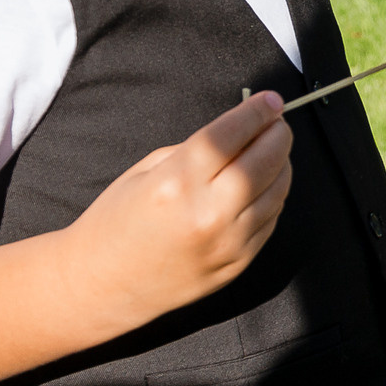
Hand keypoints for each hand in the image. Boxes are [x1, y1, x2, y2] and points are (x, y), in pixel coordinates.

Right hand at [64, 92, 295, 327]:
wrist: (103, 285)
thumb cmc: (116, 223)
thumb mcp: (145, 171)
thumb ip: (194, 150)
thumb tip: (240, 131)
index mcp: (177, 183)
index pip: (231, 135)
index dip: (257, 112)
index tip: (270, 101)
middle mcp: (207, 213)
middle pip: (265, 160)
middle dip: (277, 134)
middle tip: (276, 123)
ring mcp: (228, 242)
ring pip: (277, 191)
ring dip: (281, 164)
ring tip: (272, 151)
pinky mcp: (239, 263)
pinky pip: (271, 219)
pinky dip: (273, 195)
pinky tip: (262, 183)